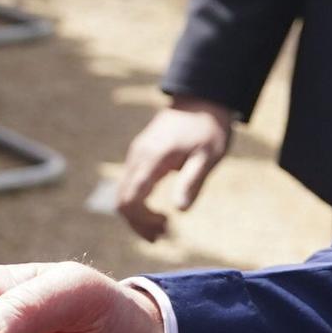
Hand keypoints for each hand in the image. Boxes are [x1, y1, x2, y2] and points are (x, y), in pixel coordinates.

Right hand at [115, 100, 235, 239]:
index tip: (165, 228)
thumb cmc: (209, 128)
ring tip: (163, 226)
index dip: (142, 221)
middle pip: (122, 200)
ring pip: (123, 193)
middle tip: (164, 234)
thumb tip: (180, 210)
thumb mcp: (208, 156)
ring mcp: (136, 154)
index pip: (131, 199)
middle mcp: (138, 156)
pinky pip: (130, 185)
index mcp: (153, 158)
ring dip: (138, 215)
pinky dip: (138, 203)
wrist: (202, 98)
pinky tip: (157, 211)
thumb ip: (192, 181)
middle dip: (138, 223)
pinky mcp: (140, 154)